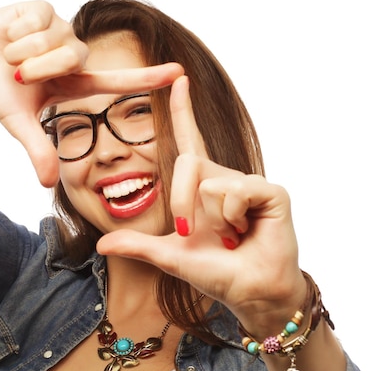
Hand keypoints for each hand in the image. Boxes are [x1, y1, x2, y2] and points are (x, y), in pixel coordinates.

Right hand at [0, 1, 183, 185]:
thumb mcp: (18, 124)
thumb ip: (37, 150)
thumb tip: (48, 183)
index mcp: (75, 83)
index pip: (118, 81)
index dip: (148, 77)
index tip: (179, 74)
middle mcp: (74, 55)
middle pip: (73, 56)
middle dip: (40, 68)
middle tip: (18, 75)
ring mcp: (60, 30)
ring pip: (53, 37)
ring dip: (24, 51)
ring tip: (10, 57)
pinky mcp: (43, 8)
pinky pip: (37, 17)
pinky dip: (16, 31)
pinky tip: (8, 35)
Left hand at [96, 75, 306, 331]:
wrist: (248, 292)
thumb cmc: (215, 272)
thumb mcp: (170, 257)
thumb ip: (138, 246)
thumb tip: (100, 244)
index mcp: (202, 188)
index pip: (189, 142)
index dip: (183, 112)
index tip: (178, 78)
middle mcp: (225, 179)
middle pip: (188, 163)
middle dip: (181, 204)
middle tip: (192, 234)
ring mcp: (249, 184)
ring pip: (212, 183)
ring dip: (212, 220)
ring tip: (231, 236)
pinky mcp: (270, 192)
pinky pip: (237, 191)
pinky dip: (233, 218)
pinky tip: (245, 232)